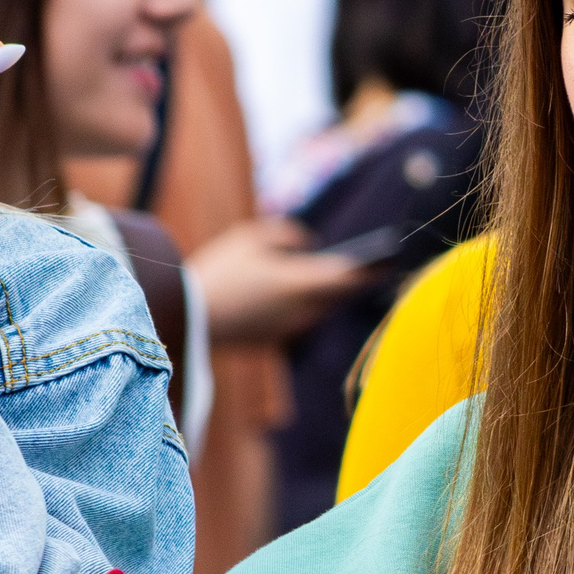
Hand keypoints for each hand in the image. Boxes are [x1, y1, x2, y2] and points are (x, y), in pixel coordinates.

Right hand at [188, 217, 373, 343]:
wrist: (185, 318)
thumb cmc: (218, 271)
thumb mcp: (249, 238)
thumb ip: (285, 234)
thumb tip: (308, 243)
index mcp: (298, 284)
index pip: (346, 277)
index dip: (369, 268)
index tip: (388, 259)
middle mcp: (301, 311)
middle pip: (338, 295)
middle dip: (353, 280)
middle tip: (372, 266)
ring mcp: (288, 329)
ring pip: (321, 308)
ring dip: (331, 294)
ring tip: (347, 275)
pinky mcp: (274, 339)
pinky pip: (301, 318)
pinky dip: (309, 305)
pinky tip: (313, 292)